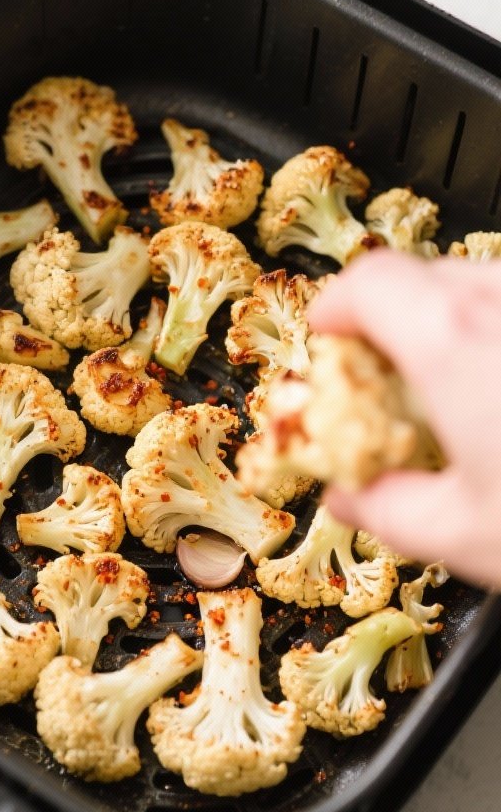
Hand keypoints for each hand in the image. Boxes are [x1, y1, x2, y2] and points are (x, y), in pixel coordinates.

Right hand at [307, 250, 500, 588]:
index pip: (370, 282)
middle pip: (427, 277)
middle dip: (398, 322)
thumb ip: (388, 509)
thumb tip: (353, 498)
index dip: (337, 308)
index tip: (328, 340)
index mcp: (453, 340)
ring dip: (459, 324)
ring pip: (485, 286)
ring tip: (463, 394)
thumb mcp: (464, 535)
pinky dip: (499, 336)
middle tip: (390, 385)